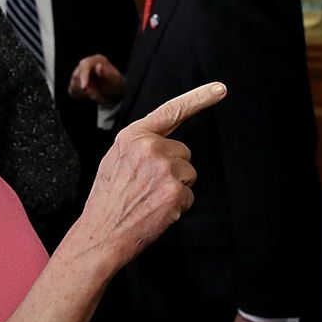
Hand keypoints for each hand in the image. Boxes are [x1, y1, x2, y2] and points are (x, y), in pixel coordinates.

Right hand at [69, 54, 125, 102]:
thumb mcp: (114, 80)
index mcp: (96, 60)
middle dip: (85, 89)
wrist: (113, 93)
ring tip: (95, 96)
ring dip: (84, 93)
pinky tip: (89, 95)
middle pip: (76, 75)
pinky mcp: (75, 82)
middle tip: (95, 96)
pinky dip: (80, 95)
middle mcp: (86, 64)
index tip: (84, 88)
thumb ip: (106, 74)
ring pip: (73, 84)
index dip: (83, 77)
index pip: (85, 65)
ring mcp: (79, 73)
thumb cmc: (115, 85)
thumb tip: (98, 66)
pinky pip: (72, 90)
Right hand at [69, 83, 224, 268]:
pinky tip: (156, 211)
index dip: (199, 98)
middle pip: (184, 152)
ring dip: (176, 188)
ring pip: (188, 174)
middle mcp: (150, 147)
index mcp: (133, 136)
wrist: (101, 233)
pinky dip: (178, 206)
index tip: (220, 89)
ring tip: (150, 199)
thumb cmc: (108, 199)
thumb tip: (161, 142)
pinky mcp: (175, 190)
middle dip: (173, 169)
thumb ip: (139, 145)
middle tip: (147, 187)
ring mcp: (164, 168)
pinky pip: (189, 195)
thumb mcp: (115, 159)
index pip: (171, 111)